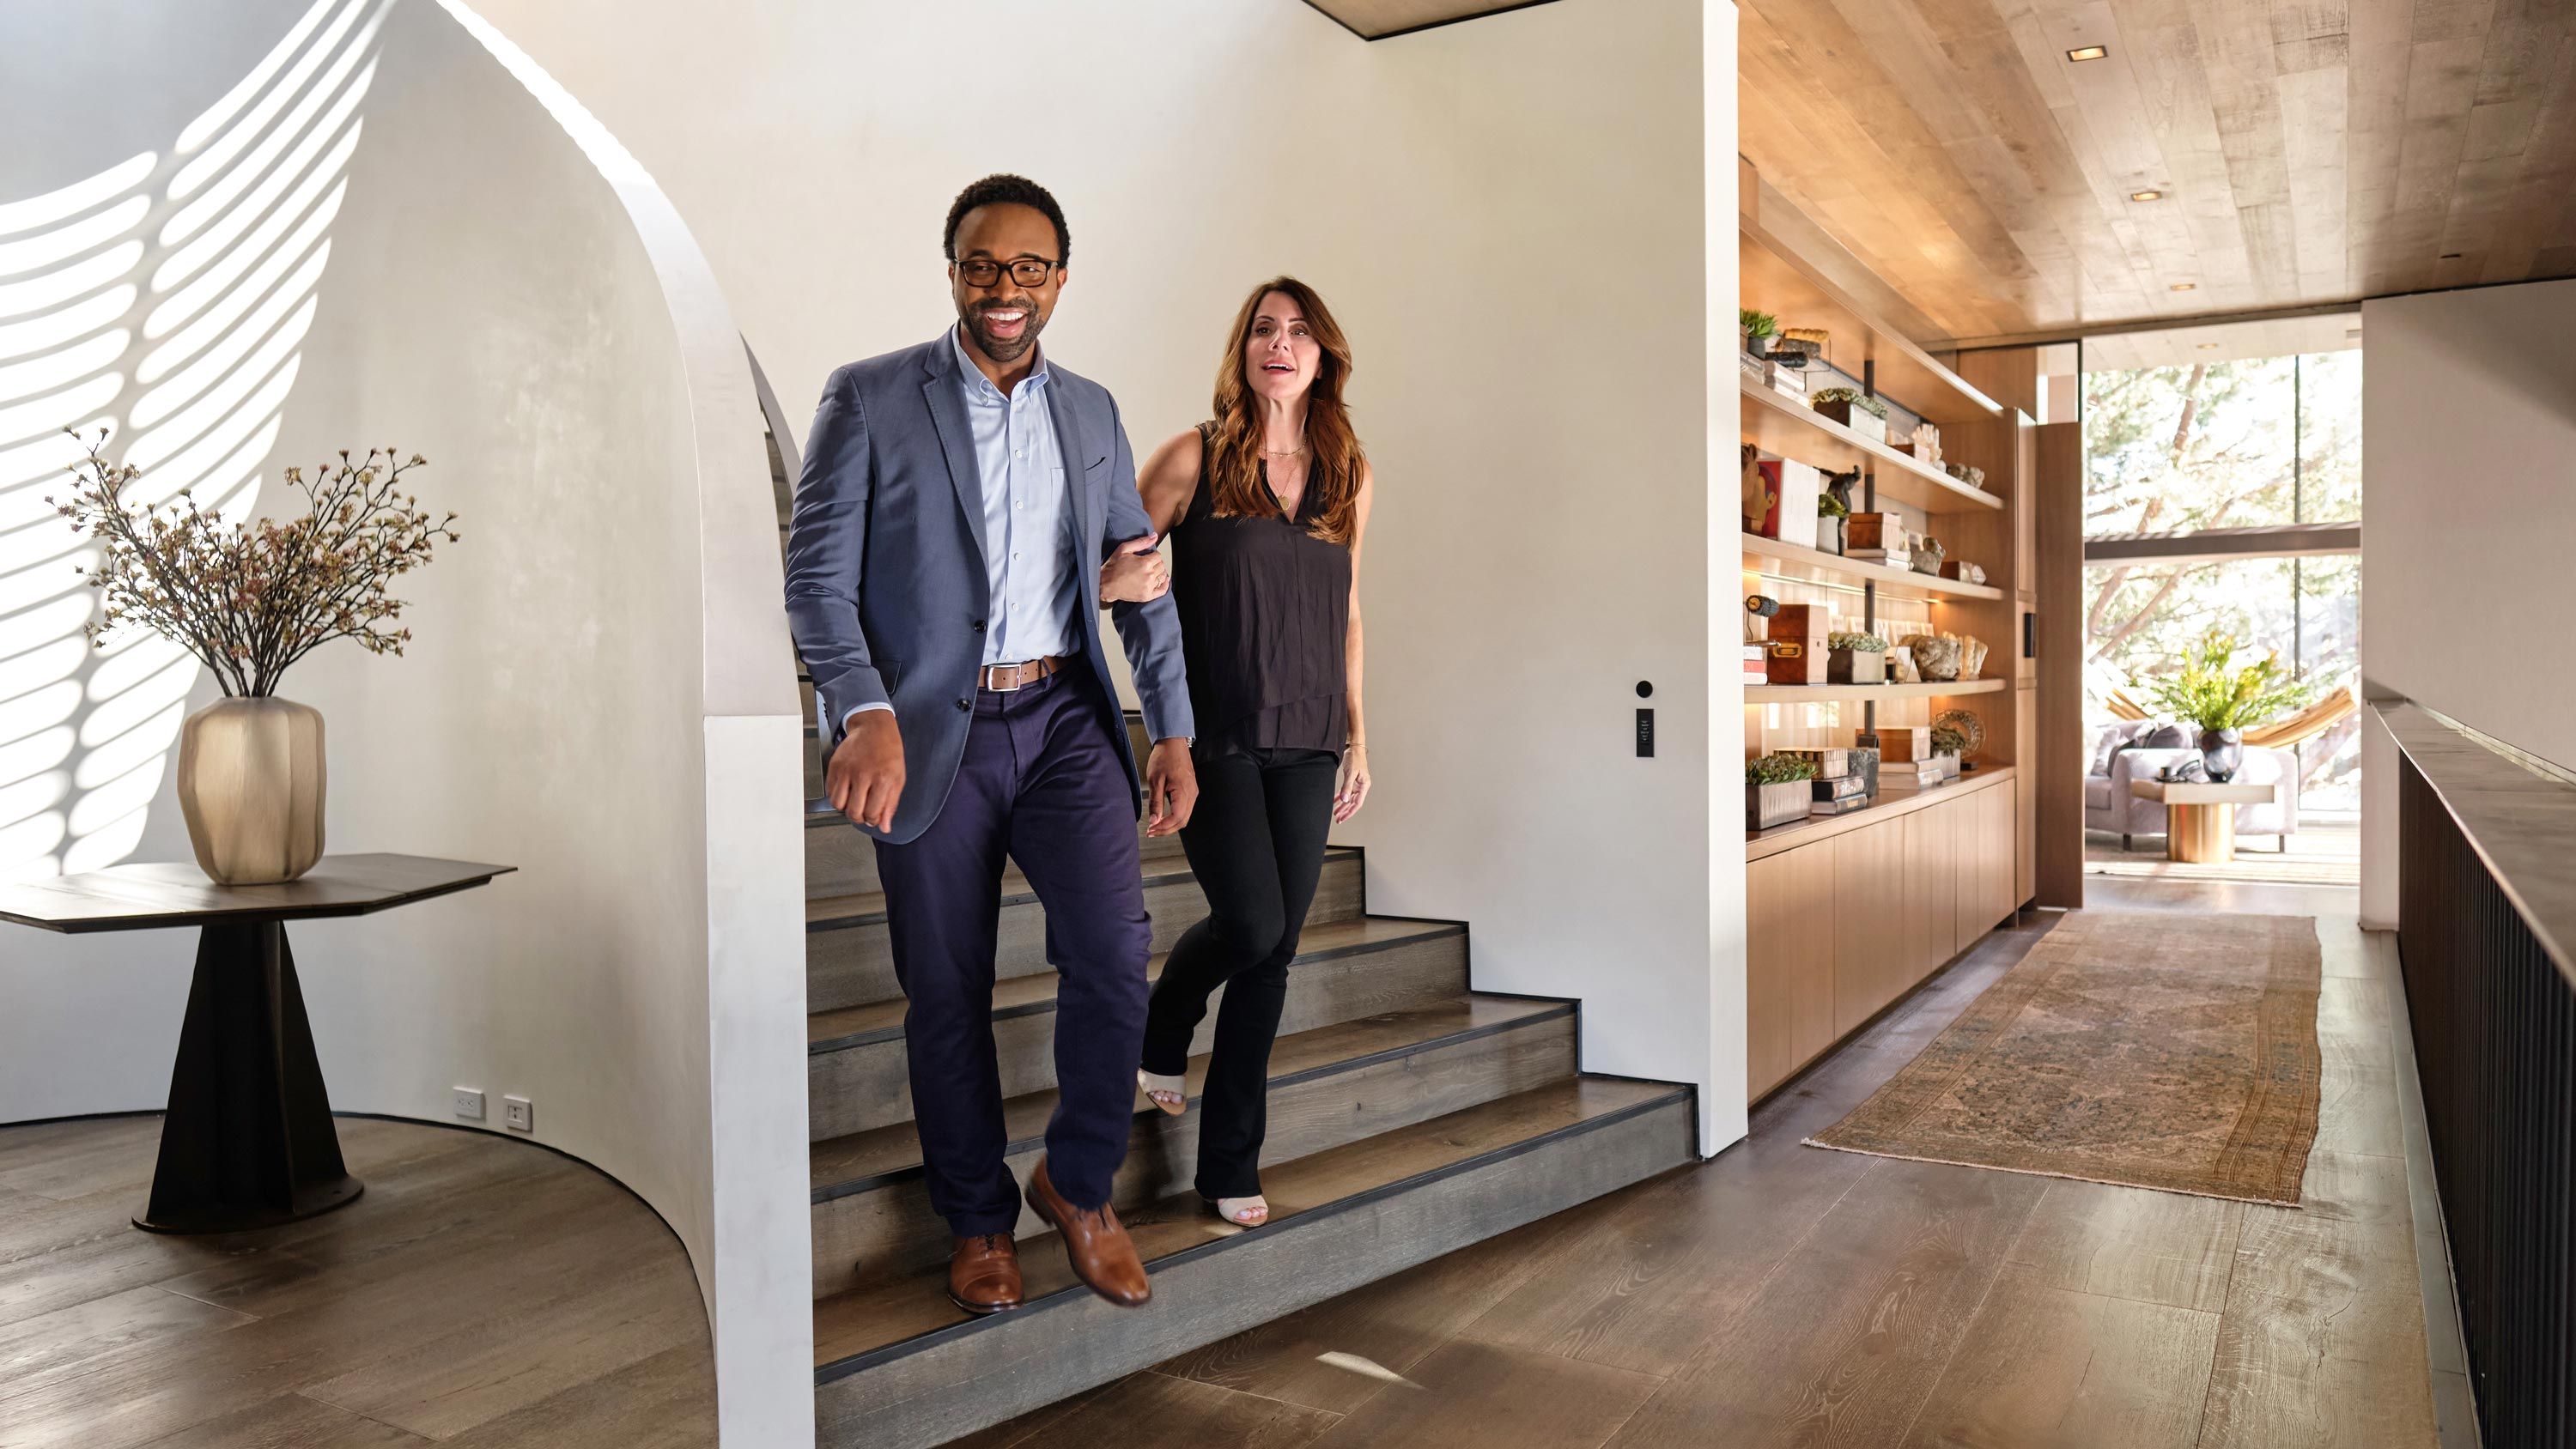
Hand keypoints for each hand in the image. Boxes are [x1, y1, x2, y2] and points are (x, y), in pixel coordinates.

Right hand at [827, 711, 905, 831]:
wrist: (873, 728)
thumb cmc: (888, 751)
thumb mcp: (898, 778)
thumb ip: (891, 804)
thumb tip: (885, 827)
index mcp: (882, 779)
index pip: (872, 813)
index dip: (873, 820)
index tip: (874, 817)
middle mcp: (862, 775)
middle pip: (853, 812)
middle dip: (859, 818)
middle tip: (863, 812)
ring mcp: (846, 770)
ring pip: (838, 804)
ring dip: (845, 808)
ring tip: (854, 801)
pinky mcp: (834, 766)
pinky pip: (830, 791)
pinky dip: (837, 796)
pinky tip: (847, 791)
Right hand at [1100, 532, 1168, 604]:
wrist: (1106, 584)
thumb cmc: (1113, 567)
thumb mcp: (1124, 549)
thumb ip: (1141, 542)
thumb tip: (1154, 536)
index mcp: (1145, 563)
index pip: (1158, 556)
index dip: (1153, 555)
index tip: (1148, 556)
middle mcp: (1149, 575)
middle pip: (1161, 566)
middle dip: (1156, 563)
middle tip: (1148, 564)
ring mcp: (1148, 586)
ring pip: (1162, 576)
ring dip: (1159, 572)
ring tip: (1151, 571)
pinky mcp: (1147, 596)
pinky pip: (1162, 590)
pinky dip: (1165, 585)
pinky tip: (1163, 580)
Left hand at [1144, 737, 1196, 835]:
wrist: (1173, 742)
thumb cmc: (1164, 757)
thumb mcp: (1155, 781)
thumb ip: (1156, 803)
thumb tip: (1155, 820)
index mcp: (1184, 791)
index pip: (1176, 818)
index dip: (1163, 827)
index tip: (1151, 829)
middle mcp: (1192, 793)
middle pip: (1182, 821)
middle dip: (1166, 829)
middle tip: (1152, 832)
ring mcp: (1193, 792)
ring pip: (1185, 817)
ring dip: (1171, 825)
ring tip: (1156, 826)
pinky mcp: (1191, 790)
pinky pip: (1186, 809)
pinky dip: (1175, 817)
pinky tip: (1164, 817)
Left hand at [1333, 743, 1370, 823]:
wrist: (1354, 747)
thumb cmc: (1355, 758)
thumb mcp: (1351, 773)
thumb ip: (1347, 787)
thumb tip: (1345, 800)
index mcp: (1364, 785)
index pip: (1357, 803)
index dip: (1350, 812)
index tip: (1343, 818)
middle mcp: (1361, 786)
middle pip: (1353, 803)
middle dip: (1345, 811)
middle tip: (1338, 819)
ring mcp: (1357, 784)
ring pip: (1349, 798)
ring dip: (1342, 805)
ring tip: (1335, 813)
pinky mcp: (1352, 780)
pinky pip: (1346, 792)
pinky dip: (1340, 797)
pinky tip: (1334, 801)